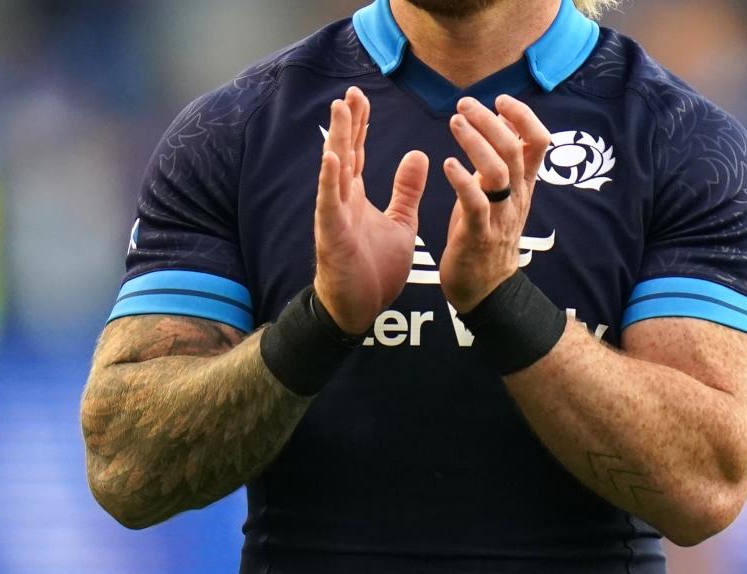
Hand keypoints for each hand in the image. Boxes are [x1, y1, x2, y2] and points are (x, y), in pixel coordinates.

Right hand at [315, 86, 429, 333]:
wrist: (360, 307)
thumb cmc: (375, 268)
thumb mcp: (401, 222)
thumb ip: (406, 190)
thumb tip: (417, 155)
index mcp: (357, 197)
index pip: (359, 153)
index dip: (360, 126)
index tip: (362, 98)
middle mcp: (342, 200)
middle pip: (345, 153)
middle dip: (348, 123)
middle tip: (351, 92)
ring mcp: (334, 216)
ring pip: (334, 171)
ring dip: (337, 140)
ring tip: (340, 111)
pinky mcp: (332, 235)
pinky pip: (329, 204)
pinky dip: (330, 181)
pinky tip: (332, 159)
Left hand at [439, 95, 550, 313]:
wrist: (486, 288)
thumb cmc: (487, 233)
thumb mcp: (500, 192)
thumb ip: (504, 159)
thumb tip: (502, 120)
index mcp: (524, 185)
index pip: (539, 142)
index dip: (523, 116)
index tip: (500, 99)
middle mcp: (517, 197)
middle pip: (515, 150)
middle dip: (490, 122)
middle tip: (464, 104)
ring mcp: (500, 217)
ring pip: (499, 173)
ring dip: (476, 144)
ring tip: (455, 122)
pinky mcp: (478, 235)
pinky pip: (476, 205)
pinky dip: (463, 181)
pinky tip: (447, 164)